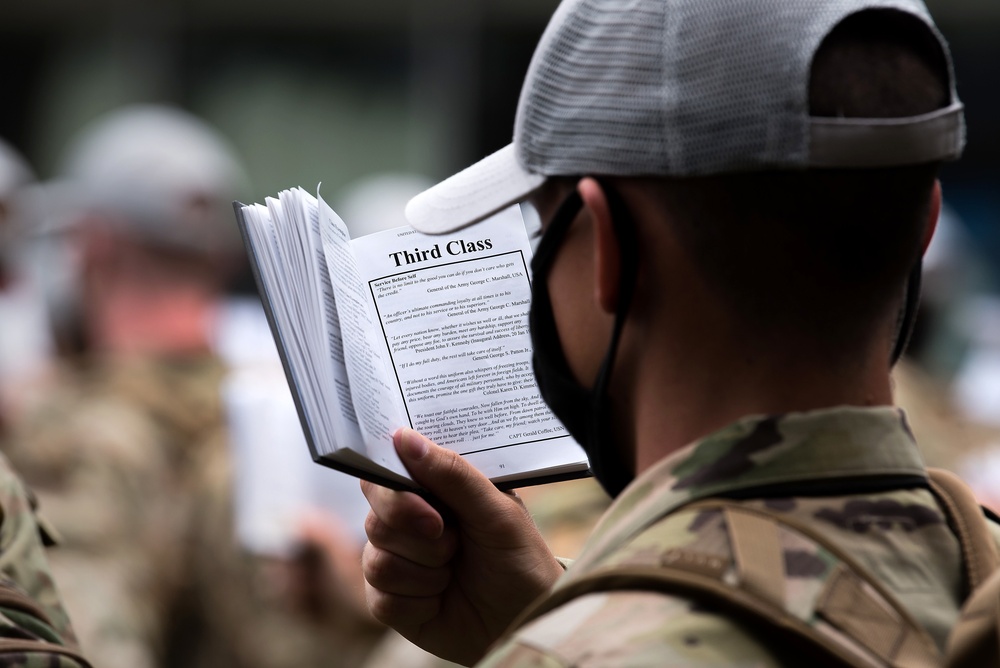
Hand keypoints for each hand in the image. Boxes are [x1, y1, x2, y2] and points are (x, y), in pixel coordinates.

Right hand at [361, 428, 563, 665]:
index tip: (430, 512)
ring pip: (376, 560)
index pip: (384, 475)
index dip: (394, 492)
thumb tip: (404, 438)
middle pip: (375, 520)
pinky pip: (380, 599)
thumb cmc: (519, 559)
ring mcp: (397, 561)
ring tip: (454, 572)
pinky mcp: (392, 602)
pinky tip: (440, 600)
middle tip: (455, 542)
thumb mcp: (497, 512)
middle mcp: (407, 522)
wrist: (526, 619)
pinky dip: (418, 602)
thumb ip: (453, 475)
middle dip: (421, 538)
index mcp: (431, 491)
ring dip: (425, 572)